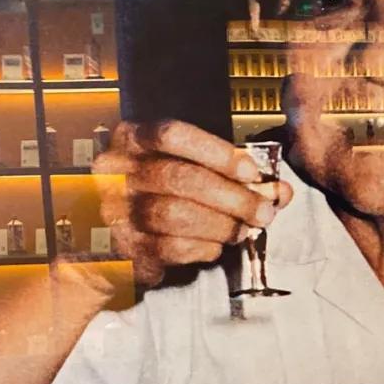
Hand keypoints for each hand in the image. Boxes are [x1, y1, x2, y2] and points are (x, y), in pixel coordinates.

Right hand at [93, 120, 292, 285]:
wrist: (106, 244)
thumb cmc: (154, 199)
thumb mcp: (182, 172)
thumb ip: (227, 176)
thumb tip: (278, 191)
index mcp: (130, 140)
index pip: (172, 135)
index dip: (217, 153)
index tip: (252, 173)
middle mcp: (114, 172)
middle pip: (179, 177)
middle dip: (232, 197)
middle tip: (263, 211)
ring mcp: (113, 211)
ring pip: (176, 215)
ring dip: (222, 225)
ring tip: (243, 230)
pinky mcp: (122, 248)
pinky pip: (170, 248)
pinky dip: (203, 247)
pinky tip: (215, 245)